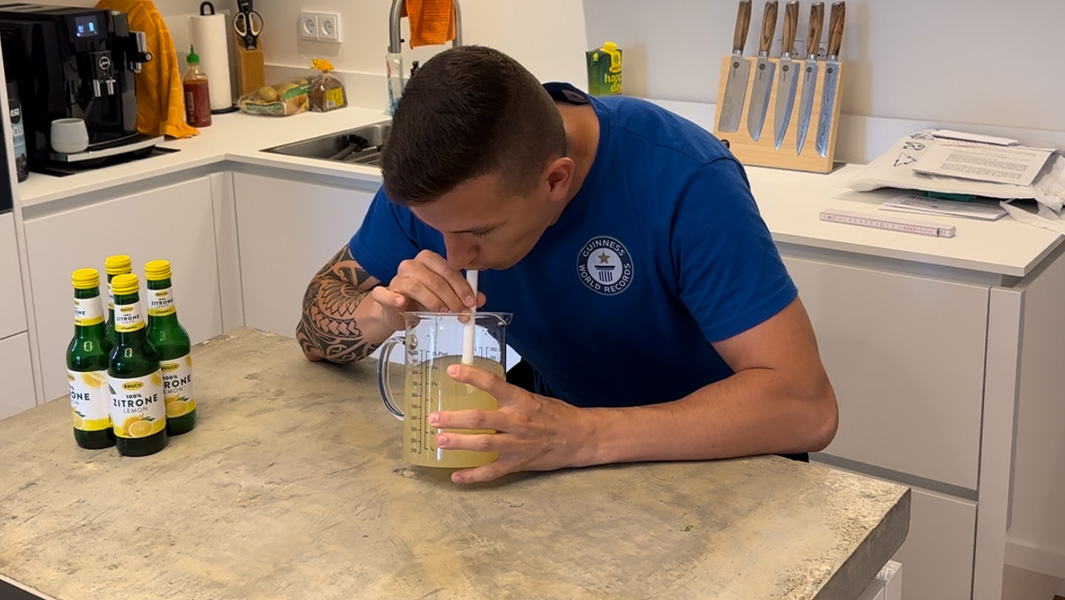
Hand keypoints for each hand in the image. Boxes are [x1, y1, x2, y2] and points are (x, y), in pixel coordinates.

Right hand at [369, 250, 484, 329]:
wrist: (395, 312)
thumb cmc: (420, 301)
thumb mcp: (444, 298)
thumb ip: (461, 296)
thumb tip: (480, 299)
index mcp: (428, 261)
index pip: (448, 269)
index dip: (461, 286)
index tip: (471, 301)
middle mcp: (411, 265)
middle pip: (434, 278)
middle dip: (451, 296)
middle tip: (460, 311)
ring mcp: (396, 279)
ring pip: (415, 285)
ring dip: (432, 301)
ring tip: (442, 313)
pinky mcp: (382, 294)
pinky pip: (384, 293)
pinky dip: (393, 298)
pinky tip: (402, 303)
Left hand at [428, 363, 597, 483]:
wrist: (579, 438)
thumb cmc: (555, 415)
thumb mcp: (532, 398)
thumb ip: (507, 397)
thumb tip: (478, 387)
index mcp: (520, 400)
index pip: (492, 384)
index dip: (471, 376)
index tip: (452, 371)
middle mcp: (517, 422)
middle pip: (479, 419)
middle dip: (453, 419)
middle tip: (434, 418)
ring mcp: (516, 445)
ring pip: (482, 445)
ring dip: (458, 443)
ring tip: (439, 441)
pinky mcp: (517, 464)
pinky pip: (491, 472)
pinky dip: (472, 476)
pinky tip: (456, 476)